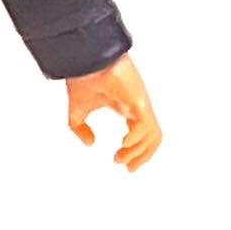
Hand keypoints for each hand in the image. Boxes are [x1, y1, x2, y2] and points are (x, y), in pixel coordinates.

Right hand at [66, 54, 160, 171]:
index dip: (135, 151)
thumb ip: (80, 128)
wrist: (85, 61)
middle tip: (128, 168)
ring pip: (153, 134)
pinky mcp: (139, 101)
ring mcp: (140, 104)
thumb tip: (89, 143)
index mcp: (128, 108)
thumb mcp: (77, 111)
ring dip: (139, 152)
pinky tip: (124, 143)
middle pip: (153, 137)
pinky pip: (146, 126)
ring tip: (121, 158)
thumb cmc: (83, 78)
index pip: (141, 133)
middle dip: (143, 156)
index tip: (121, 162)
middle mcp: (137, 107)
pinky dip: (138, 139)